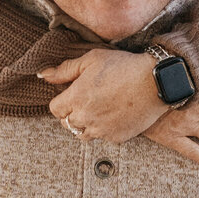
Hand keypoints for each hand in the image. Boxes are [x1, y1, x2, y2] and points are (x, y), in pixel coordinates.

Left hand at [40, 48, 164, 141]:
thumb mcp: (91, 59)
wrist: (156, 81)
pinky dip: (104, 129)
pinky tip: (114, 115)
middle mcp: (86, 117)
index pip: (54, 109)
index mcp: (76, 98)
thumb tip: (43, 75)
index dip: (61, 101)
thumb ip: (64, 70)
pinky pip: (103, 137)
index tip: (72, 94)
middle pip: (66, 123)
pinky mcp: (117, 137)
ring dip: (85, 124)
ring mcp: (101, 130)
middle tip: (87, 100)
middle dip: (72, 112)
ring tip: (98, 110)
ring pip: (83, 133)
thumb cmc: (123, 66)